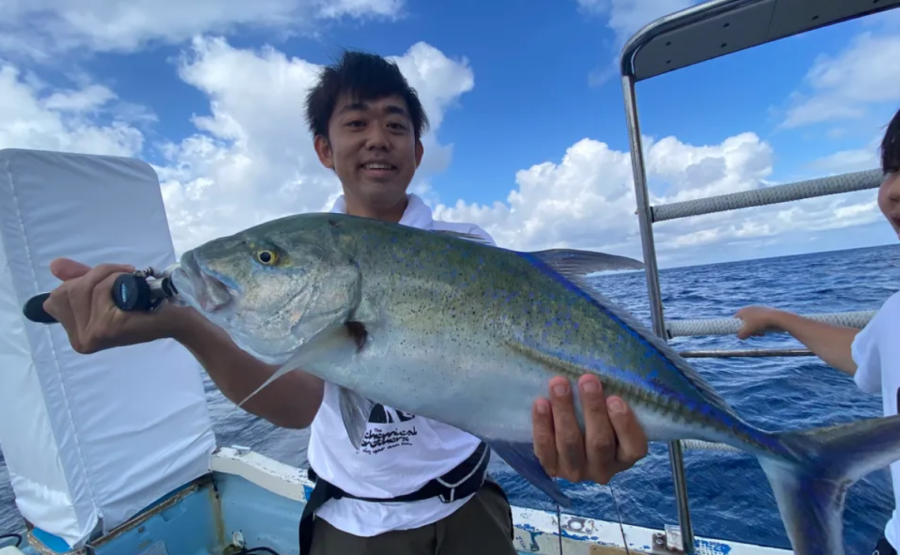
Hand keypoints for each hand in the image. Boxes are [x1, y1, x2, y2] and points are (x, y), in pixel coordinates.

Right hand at [42, 257, 184, 353]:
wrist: (176, 316)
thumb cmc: (145, 305)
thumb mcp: (106, 290)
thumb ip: (79, 279)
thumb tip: (55, 265)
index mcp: (77, 335)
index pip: (55, 299)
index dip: (78, 282)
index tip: (105, 281)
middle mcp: (80, 340)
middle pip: (67, 291)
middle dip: (94, 274)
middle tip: (121, 275)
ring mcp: (92, 335)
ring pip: (84, 288)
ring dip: (108, 274)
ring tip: (127, 279)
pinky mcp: (106, 328)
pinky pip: (101, 290)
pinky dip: (116, 279)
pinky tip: (132, 287)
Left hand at [532, 374, 647, 484]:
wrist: (567, 439)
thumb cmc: (597, 418)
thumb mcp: (611, 413)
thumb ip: (612, 401)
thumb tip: (602, 375)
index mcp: (625, 456)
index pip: (634, 446)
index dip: (625, 424)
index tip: (615, 398)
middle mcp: (603, 470)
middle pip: (599, 442)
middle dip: (593, 409)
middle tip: (586, 380)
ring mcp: (577, 472)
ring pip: (570, 443)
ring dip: (564, 411)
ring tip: (559, 385)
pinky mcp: (553, 469)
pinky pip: (545, 449)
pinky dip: (543, 425)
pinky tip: (541, 403)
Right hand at [734, 306, 782, 339]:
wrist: (776, 317)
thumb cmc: (759, 323)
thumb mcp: (747, 332)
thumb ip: (741, 335)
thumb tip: (739, 337)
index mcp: (742, 311)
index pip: (735, 319)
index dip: (737, 327)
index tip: (742, 333)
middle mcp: (749, 308)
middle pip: (745, 321)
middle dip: (748, 330)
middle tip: (753, 335)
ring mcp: (758, 308)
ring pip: (753, 321)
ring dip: (755, 329)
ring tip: (761, 334)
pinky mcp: (765, 310)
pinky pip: (760, 319)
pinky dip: (761, 325)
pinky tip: (765, 330)